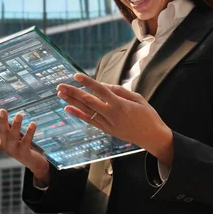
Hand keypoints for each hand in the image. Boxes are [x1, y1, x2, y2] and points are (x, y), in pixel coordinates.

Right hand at [0, 108, 49, 183]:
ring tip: (19, 115)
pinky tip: (32, 124)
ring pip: (14, 136)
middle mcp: (6, 145)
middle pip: (3, 131)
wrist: (32, 162)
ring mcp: (14, 150)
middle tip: (2, 110)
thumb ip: (8, 128)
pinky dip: (29, 132)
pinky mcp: (23, 153)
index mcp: (2, 140)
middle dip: (2, 121)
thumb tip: (2, 114)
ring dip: (16, 125)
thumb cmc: (22, 146)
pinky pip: (26, 141)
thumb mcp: (13, 137)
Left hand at [57, 73, 173, 164]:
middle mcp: (112, 115)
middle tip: (60, 85)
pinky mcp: (106, 130)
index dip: (88, 83)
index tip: (76, 75)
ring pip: (86, 111)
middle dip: (73, 92)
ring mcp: (108, 124)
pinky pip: (89, 121)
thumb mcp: (137, 98)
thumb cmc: (147, 115)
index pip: (101, 91)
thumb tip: (103, 85)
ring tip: (60, 94)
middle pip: (89, 101)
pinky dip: (78, 114)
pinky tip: (68, 109)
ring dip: (72, 102)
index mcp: (121, 105)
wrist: (152, 137)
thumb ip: (119, 91)